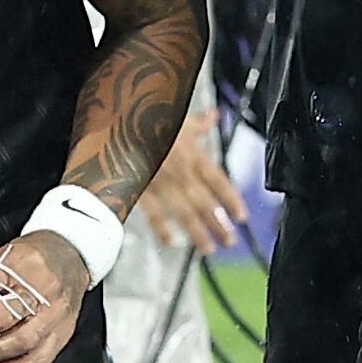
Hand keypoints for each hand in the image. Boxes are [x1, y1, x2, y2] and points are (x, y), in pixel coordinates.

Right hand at [134, 94, 243, 250]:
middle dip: (219, 224)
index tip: (241, 216)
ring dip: (198, 232)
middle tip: (230, 241)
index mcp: (192, 153)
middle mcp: (181, 171)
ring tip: (208, 247)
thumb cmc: (149, 116)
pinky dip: (162, 229)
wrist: (120, 120)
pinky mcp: (140, 189)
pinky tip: (171, 242)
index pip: (219, 181)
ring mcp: (161, 182)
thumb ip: (198, 123)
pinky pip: (154, 213)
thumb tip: (213, 115)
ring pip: (184, 212)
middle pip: (205, 203)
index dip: (231, 200)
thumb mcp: (178, 115)